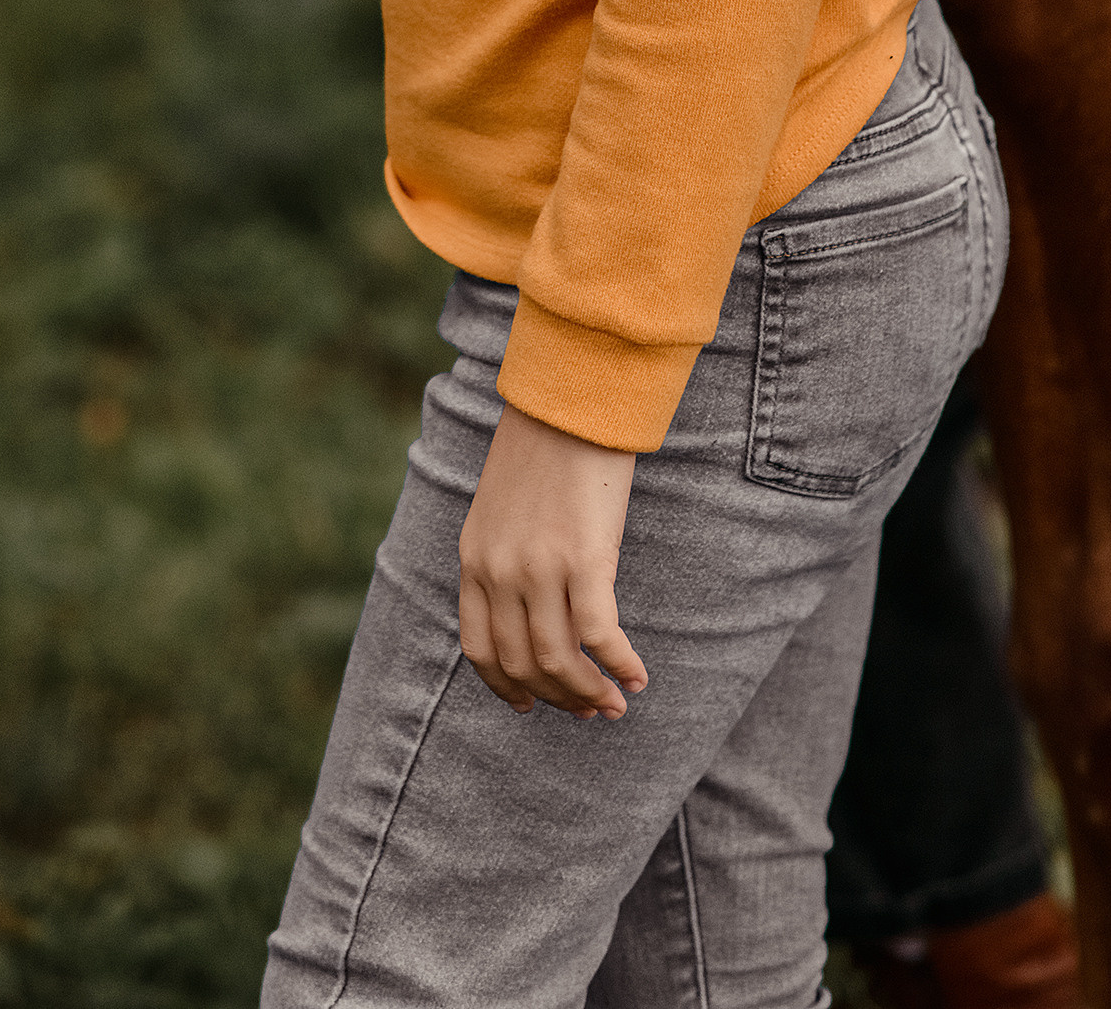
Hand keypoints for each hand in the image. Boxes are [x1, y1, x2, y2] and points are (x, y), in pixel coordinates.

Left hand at [458, 403, 647, 720]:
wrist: (572, 398)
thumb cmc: (543, 447)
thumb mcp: (499, 508)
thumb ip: (502, 558)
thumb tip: (527, 615)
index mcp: (473, 558)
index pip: (480, 650)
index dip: (506, 688)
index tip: (529, 706)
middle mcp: (500, 570)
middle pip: (523, 664)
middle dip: (558, 698)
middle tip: (590, 711)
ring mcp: (540, 567)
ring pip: (560, 660)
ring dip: (590, 692)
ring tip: (616, 704)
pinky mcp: (585, 558)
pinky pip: (601, 635)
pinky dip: (620, 664)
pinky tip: (637, 675)